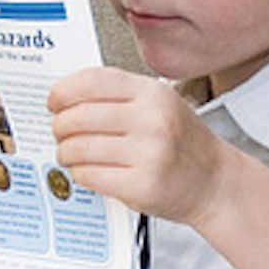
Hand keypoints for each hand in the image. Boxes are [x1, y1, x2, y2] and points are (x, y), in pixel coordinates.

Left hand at [46, 66, 231, 225]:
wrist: (215, 183)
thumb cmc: (183, 144)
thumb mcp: (161, 104)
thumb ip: (119, 95)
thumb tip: (67, 96)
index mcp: (153, 94)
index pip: (93, 82)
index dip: (63, 91)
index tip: (54, 101)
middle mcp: (152, 121)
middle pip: (79, 116)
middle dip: (60, 126)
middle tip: (61, 132)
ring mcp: (148, 155)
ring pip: (78, 148)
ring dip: (66, 153)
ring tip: (71, 154)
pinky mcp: (141, 186)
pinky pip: (89, 175)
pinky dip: (80, 173)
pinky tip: (88, 171)